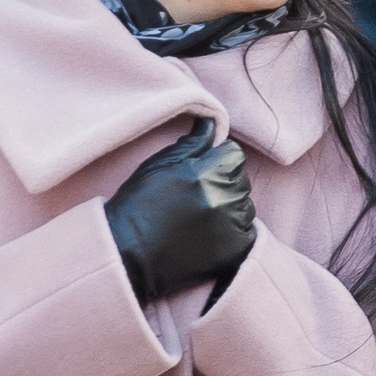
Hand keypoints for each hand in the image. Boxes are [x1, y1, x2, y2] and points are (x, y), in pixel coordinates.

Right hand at [103, 117, 254, 301]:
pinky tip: (208, 235)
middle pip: (241, 179)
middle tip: (196, 196)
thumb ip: (193, 142)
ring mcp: (233, 226)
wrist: (129, 253)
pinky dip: (233, 231)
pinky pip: (247, 232)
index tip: (201, 170)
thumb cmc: (139, 204)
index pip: (234, 154)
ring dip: (230, 207)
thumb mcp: (160, 164)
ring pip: (245, 205)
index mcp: (210, 173)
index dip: (217, 159)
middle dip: (224, 182)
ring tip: (200, 217)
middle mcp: (226, 199)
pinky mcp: (236, 251)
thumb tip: (211, 123)